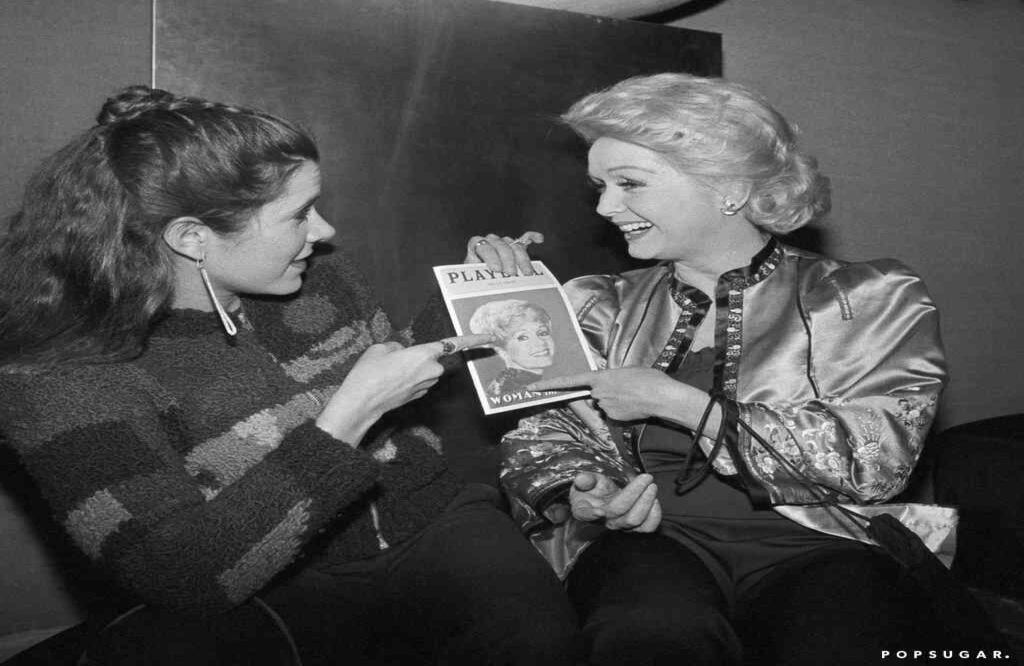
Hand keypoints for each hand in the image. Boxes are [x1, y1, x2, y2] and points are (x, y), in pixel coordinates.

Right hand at [316, 334, 493, 444]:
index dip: (473, 340)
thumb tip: (402, 353)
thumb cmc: (369, 373)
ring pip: (423, 370)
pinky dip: (405, 379)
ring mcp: (425, 386)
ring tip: (385, 372)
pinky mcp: (418, 396)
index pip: (453, 344)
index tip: (489, 337)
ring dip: (410, 369)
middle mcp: (430, 371)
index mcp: (424, 354)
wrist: (361, 403)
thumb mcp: (380, 349)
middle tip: (393, 360)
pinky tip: (387, 382)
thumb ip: (397, 347)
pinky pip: (417, 381)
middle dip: (417, 356)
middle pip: (431, 358)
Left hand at [464, 231, 543, 275]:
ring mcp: (504, 242)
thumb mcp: (475, 278)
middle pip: (501, 245)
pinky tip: (539, 239)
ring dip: (522, 259)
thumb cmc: (477, 278)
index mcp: (477, 246)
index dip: (490, 256)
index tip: (496, 269)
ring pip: (514, 245)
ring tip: (526, 273)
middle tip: (512, 274)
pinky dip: (532, 237)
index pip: (483, 245)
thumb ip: (479, 277)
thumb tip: (485, 286)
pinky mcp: (515, 245)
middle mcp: (491, 241)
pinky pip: (525, 237)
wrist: (479, 278)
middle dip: (508, 260)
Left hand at [528, 367, 686, 422]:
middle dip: (606, 395)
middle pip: (594, 396)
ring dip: (616, 403)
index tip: (532, 388)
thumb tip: (610, 384)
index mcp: (599, 377)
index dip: (549, 385)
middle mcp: (598, 393)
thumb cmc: (648, 379)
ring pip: (604, 406)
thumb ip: (612, 377)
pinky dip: (622, 412)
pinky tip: (635, 407)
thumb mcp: (627, 370)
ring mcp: (604, 407)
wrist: (661, 396)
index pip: (569, 381)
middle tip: (626, 392)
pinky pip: (613, 415)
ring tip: (634, 398)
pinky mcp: (613, 418)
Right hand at [568, 472, 661, 531]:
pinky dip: (655, 515)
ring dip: (647, 502)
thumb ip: (585, 479)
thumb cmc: (592, 488)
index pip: (586, 514)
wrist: (602, 498)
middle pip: (619, 511)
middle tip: (646, 477)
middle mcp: (603, 521)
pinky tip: (655, 500)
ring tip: (652, 485)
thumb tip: (581, 478)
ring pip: (635, 521)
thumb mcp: (585, 480)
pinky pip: (647, 528)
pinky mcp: (634, 528)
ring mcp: (620, 526)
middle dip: (635, 493)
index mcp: (584, 510)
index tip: (600, 511)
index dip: (592, 514)